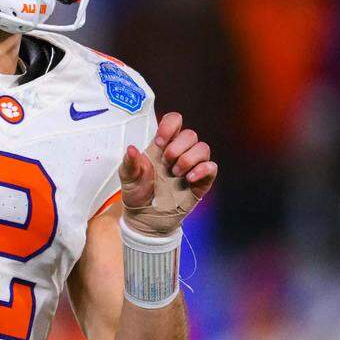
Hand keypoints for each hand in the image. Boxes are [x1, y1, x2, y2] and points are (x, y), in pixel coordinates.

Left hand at [119, 112, 217, 235]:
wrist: (145, 218)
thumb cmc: (137, 193)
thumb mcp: (127, 177)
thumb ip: (129, 163)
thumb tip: (132, 149)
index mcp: (162, 145)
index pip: (175, 121)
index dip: (170, 125)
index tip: (159, 141)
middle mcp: (179, 152)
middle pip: (191, 134)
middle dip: (177, 147)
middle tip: (165, 163)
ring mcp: (192, 166)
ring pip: (203, 148)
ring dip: (188, 158)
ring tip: (175, 173)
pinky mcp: (201, 181)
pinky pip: (212, 167)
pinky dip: (202, 169)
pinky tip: (188, 178)